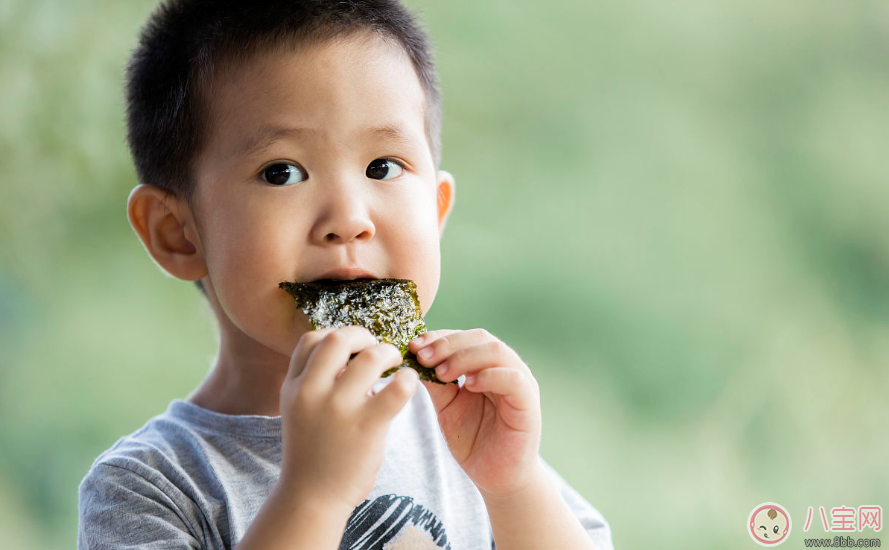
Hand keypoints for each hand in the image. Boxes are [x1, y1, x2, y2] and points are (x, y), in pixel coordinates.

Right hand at [279, 325, 419, 512]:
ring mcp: (338, 408)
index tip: (353, 348)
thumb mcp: (300, 410)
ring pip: (370, 356)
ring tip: (395, 364)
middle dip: (363, 336)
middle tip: (377, 350)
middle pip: (338, 338)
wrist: (311, 499)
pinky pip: (396, 389)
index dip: (337, 335)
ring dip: (388, 353)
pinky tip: (408, 383)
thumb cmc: (313, 453)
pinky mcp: (366, 426)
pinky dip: (407, 379)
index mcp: (294, 386)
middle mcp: (311, 392)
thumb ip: (316, 382)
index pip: (312, 339)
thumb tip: (352, 356)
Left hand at [408, 329, 541, 499]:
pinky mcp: (528, 404)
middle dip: (447, 344)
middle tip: (422, 357)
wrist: (497, 478)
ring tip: (441, 372)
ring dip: (464, 357)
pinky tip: (468, 386)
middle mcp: (507, 367)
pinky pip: (513, 379)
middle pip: (480, 337)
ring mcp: (521, 383)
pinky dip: (490, 376)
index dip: (439, 337)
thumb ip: (437, 382)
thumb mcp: (448, 406)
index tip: (413, 346)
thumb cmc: (474, 440)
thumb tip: (413, 358)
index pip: (465, 337)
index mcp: (488, 364)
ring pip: (496, 352)